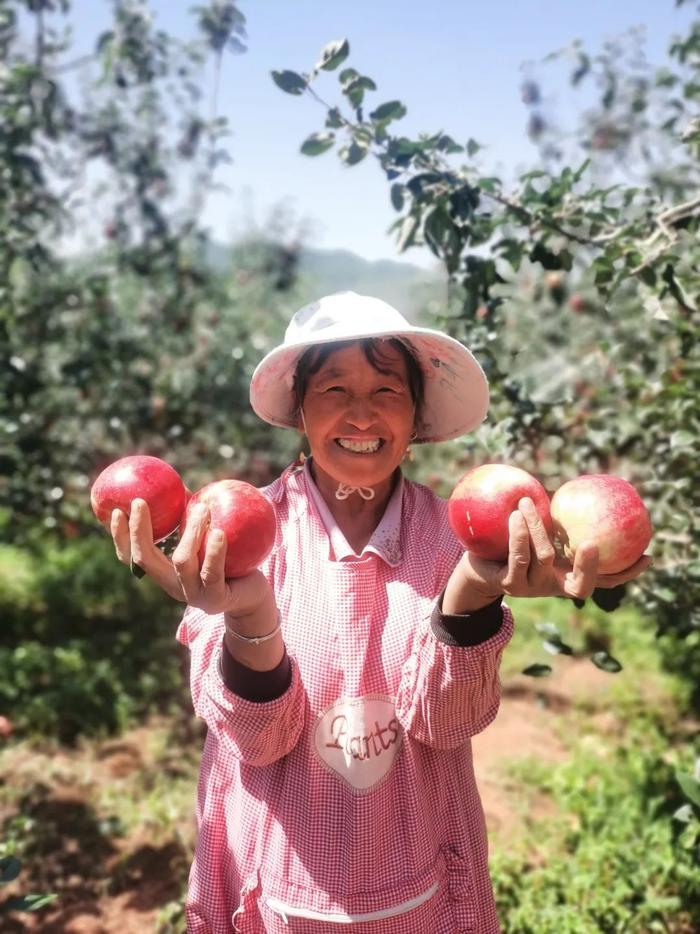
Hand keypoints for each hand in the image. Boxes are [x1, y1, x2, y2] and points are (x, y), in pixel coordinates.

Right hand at [110, 499, 271, 616]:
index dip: (120, 536)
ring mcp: (193, 594)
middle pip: (145, 559)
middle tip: (140, 502)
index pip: (131, 557)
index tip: (116, 510)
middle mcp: (173, 585)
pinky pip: (212, 572)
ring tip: (202, 508)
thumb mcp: (207, 538)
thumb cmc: (229, 561)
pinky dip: (214, 551)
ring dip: (190, 531)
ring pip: (181, 561)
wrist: (253, 596)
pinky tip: (219, 532)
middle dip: (138, 530)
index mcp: (165, 572)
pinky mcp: (216, 598)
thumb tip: (179, 484)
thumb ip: (191, 518)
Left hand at [448, 496, 651, 608]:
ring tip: (527, 503)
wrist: (477, 565)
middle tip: (592, 543)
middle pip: (581, 586)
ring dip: (535, 526)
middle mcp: (553, 587)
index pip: (605, 581)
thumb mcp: (541, 531)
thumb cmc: (512, 542)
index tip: (648, 555)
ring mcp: (531, 588)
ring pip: (542, 557)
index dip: (627, 573)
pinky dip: (519, 533)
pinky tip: (516, 514)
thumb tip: (585, 487)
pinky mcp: (509, 583)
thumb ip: (561, 518)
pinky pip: (517, 556)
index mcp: (567, 577)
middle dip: (589, 566)